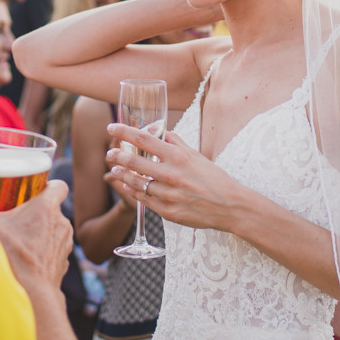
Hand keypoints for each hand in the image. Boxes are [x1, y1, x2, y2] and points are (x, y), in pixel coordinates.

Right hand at [0, 180, 72, 291]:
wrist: (31, 294)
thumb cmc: (11, 258)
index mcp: (48, 207)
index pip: (59, 186)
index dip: (48, 186)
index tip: (33, 190)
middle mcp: (61, 223)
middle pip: (53, 209)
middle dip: (37, 211)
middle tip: (18, 216)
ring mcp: (65, 244)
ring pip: (54, 230)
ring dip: (41, 232)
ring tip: (21, 239)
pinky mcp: (63, 263)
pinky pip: (54, 250)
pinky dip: (44, 251)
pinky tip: (27, 258)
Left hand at [106, 121, 245, 232]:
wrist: (229, 206)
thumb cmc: (215, 179)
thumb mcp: (198, 156)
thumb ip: (178, 144)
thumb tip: (164, 133)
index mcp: (178, 157)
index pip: (144, 140)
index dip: (124, 133)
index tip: (112, 128)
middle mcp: (171, 175)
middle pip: (135, 162)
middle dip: (118, 156)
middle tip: (110, 153)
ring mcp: (168, 195)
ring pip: (137, 183)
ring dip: (123, 175)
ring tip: (115, 170)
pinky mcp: (168, 212)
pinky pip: (144, 200)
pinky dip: (133, 192)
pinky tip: (127, 186)